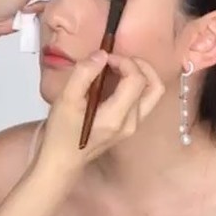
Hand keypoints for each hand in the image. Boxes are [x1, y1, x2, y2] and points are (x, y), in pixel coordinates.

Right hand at [38, 51, 163, 172]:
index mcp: (117, 117)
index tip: (104, 57)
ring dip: (138, 73)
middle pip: (154, 86)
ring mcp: (132, 126)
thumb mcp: (66, 100)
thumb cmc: (60, 133)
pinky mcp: (129, 126)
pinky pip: (141, 99)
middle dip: (140, 65)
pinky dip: (133, 83)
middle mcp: (131, 123)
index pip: (137, 80)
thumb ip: (83, 74)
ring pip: (151, 93)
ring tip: (115, 67)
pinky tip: (112, 79)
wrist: (61, 161)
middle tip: (117, 58)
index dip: (124, 61)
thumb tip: (101, 54)